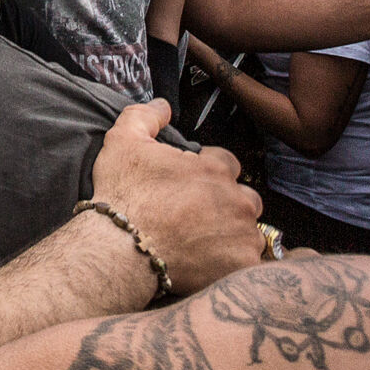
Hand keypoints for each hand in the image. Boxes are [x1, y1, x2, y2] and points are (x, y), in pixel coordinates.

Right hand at [88, 101, 261, 294]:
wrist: (120, 248)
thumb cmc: (122, 194)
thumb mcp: (122, 141)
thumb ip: (145, 116)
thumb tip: (164, 104)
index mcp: (215, 169)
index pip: (227, 162)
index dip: (208, 170)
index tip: (189, 184)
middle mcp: (236, 200)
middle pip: (245, 197)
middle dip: (227, 203)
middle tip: (197, 215)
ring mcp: (242, 235)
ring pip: (249, 231)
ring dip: (233, 233)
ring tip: (203, 242)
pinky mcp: (241, 265)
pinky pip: (248, 261)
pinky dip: (233, 261)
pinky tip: (210, 262)